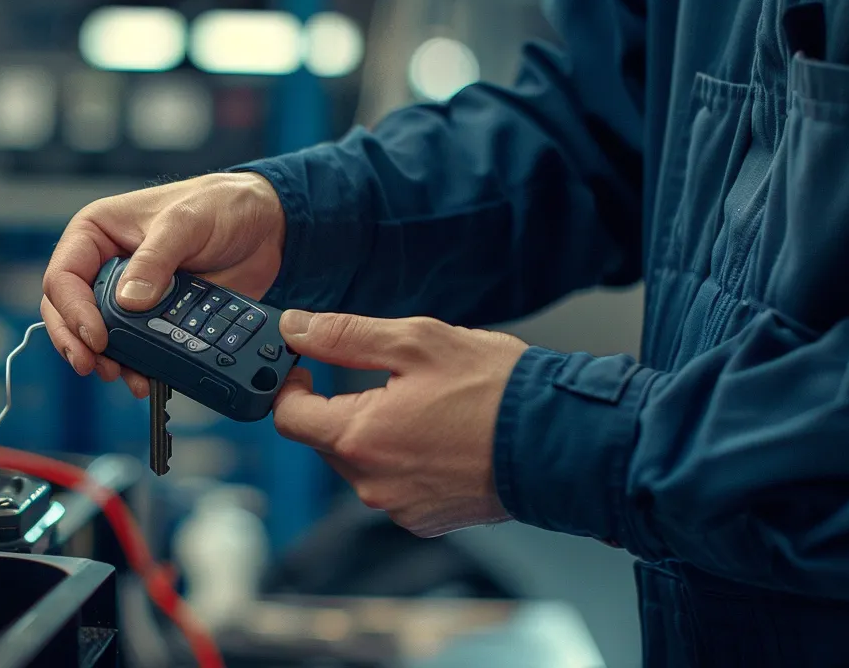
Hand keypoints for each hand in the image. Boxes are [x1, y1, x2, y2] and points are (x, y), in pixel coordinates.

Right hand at [41, 173, 285, 397]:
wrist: (264, 227)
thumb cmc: (220, 206)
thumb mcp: (185, 223)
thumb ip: (156, 259)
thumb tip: (129, 301)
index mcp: (96, 233)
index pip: (64, 276)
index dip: (72, 311)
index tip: (96, 337)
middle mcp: (105, 265)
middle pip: (70, 312)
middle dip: (79, 342)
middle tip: (95, 366)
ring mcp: (128, 295)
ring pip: (99, 336)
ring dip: (107, 361)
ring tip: (124, 376)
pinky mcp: (155, 317)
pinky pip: (135, 347)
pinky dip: (137, 365)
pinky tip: (146, 378)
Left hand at [271, 310, 529, 536]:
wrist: (559, 441)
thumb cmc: (496, 391)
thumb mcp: (416, 342)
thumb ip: (345, 334)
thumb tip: (295, 328)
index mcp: (360, 438)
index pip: (289, 417)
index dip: (289, 387)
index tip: (306, 367)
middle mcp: (372, 483)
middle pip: (325, 441)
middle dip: (341, 408)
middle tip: (382, 379)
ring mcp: (400, 507)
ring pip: (361, 464)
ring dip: (375, 434)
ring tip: (424, 406)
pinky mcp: (426, 520)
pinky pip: (394, 486)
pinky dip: (404, 461)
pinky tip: (439, 437)